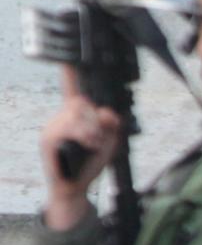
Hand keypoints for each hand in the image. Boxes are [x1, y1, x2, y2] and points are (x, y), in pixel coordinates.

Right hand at [40, 78, 119, 221]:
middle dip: (95, 118)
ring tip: (94, 145)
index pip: (73, 88)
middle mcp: (62, 117)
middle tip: (99, 138)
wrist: (75, 186)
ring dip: (91, 130)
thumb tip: (108, 112)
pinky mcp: (48, 137)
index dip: (70, 72)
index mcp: (76, 115)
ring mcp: (53, 126)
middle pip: (80, 100)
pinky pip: (69, 127)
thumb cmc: (90, 162)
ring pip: (76, 113)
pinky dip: (84, 136)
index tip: (69, 58)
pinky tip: (88, 146)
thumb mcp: (109, 141)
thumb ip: (111, 125)